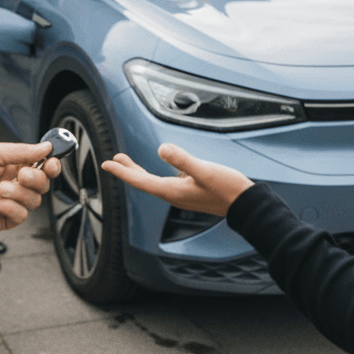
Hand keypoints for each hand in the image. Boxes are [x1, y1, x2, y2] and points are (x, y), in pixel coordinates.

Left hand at [0, 140, 60, 234]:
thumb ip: (23, 151)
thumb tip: (47, 147)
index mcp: (13, 166)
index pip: (41, 167)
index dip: (51, 166)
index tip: (52, 163)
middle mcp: (14, 184)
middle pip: (42, 185)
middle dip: (36, 179)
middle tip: (21, 174)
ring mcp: (9, 203)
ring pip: (34, 201)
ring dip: (19, 193)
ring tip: (0, 188)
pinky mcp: (2, 220)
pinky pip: (20, 216)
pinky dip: (9, 208)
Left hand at [102, 143, 252, 217]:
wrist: (246, 205)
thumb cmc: (227, 189)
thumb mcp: (204, 170)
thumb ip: (182, 160)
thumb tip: (162, 148)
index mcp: (173, 192)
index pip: (140, 181)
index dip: (122, 171)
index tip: (106, 163)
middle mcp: (174, 195)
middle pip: (144, 182)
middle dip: (127, 171)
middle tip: (112, 160)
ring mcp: (182, 195)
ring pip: (154, 182)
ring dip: (139, 172)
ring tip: (127, 162)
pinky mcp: (191, 191)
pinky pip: (165, 182)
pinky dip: (155, 174)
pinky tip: (159, 168)